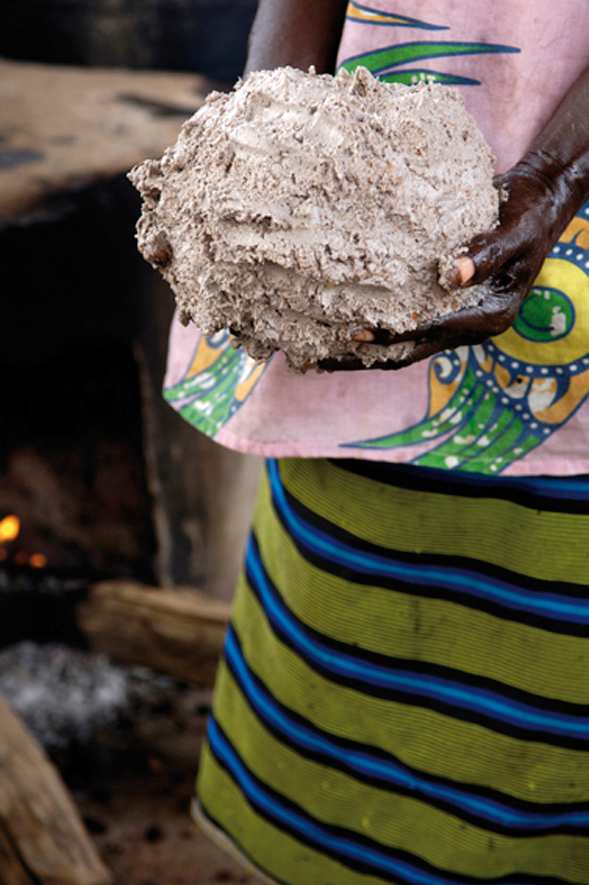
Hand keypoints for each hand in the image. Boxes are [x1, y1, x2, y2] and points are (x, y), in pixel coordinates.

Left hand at [319, 154, 580, 372]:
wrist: (534, 204)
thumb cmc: (527, 216)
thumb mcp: (515, 233)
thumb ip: (487, 254)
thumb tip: (451, 277)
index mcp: (489, 318)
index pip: (434, 332)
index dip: (395, 334)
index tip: (356, 333)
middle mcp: (468, 327)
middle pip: (408, 353)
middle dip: (363, 359)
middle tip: (317, 361)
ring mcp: (453, 321)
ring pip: (401, 347)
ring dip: (360, 354)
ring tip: (314, 357)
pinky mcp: (440, 308)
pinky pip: (403, 325)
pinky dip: (372, 329)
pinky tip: (335, 328)